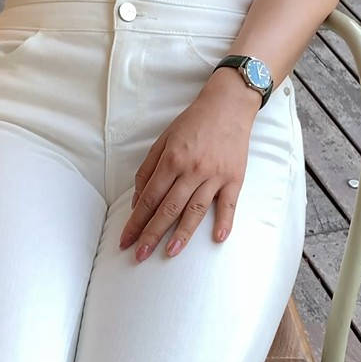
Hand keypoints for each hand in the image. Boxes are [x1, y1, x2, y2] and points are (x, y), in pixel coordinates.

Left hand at [118, 79, 258, 261]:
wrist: (228, 106)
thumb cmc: (193, 122)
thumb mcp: (163, 140)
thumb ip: (148, 169)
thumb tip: (137, 201)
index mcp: (171, 160)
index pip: (149, 198)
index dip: (136, 221)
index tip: (126, 240)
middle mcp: (192, 169)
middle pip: (168, 209)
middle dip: (152, 234)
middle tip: (140, 256)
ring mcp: (215, 175)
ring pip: (195, 210)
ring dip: (182, 234)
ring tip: (169, 253)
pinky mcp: (234, 178)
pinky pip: (229, 204)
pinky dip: (224, 222)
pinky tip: (217, 238)